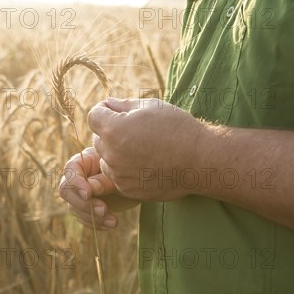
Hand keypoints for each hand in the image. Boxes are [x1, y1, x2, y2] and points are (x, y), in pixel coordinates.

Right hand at [58, 147, 139, 229]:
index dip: (76, 183)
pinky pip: (84, 218)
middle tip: (103, 210)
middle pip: (66, 192)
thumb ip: (103, 180)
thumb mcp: (117, 173)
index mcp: (83, 162)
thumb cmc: (127, 170)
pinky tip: (110, 224)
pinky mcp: (85, 208)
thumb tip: (90, 189)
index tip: (88, 194)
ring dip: (92, 217)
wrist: (137, 182)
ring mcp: (79, 194)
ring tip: (113, 221)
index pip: (70, 171)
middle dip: (83, 204)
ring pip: (74, 208)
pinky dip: (96, 224)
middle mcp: (77, 178)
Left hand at [88, 97, 204, 200]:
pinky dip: (125, 170)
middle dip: (111, 132)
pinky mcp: (127, 189)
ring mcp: (118, 174)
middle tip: (136, 131)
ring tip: (141, 149)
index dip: (104, 111)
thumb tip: (107, 104)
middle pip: (98, 138)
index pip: (93, 115)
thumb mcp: (151, 106)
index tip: (117, 111)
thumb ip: (123, 104)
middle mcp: (111, 153)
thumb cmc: (177, 128)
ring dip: (116, 153)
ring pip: (105, 159)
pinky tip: (146, 164)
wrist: (200, 160)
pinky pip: (117, 176)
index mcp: (114, 129)